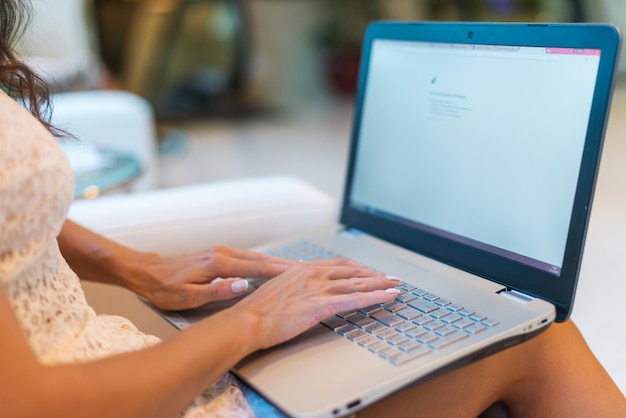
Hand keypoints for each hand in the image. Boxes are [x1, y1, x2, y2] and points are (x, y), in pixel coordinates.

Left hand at [128, 246, 294, 309]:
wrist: (146, 272)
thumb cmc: (164, 288)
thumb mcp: (187, 296)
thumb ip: (216, 291)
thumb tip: (243, 285)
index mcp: (218, 264)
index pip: (256, 267)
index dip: (279, 270)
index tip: (300, 272)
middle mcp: (222, 253)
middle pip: (260, 258)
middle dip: (285, 264)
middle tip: (308, 268)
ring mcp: (220, 252)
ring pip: (255, 256)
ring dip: (275, 262)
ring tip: (296, 268)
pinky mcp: (218, 254)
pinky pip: (246, 257)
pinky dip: (262, 261)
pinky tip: (270, 266)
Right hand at [230, 258, 400, 350]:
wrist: (246, 320)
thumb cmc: (254, 311)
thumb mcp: (274, 292)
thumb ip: (290, 289)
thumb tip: (297, 294)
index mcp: (300, 270)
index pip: (335, 265)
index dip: (355, 268)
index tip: (366, 271)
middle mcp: (312, 274)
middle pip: (351, 271)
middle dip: (372, 274)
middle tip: (388, 277)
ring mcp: (318, 289)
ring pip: (358, 283)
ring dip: (380, 283)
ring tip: (395, 285)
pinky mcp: (322, 305)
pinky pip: (356, 299)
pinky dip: (376, 297)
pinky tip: (388, 296)